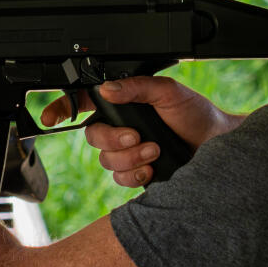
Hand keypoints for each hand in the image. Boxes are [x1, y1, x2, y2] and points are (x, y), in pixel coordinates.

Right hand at [40, 76, 235, 186]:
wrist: (216, 145)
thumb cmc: (195, 114)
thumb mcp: (167, 92)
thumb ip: (137, 87)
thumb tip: (107, 88)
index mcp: (122, 103)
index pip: (83, 102)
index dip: (61, 109)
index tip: (51, 118)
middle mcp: (120, 127)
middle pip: (93, 136)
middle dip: (114, 140)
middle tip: (137, 136)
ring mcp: (127, 151)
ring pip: (106, 160)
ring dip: (131, 157)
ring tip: (154, 150)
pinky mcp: (136, 173)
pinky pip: (120, 179)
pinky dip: (136, 173)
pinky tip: (153, 168)